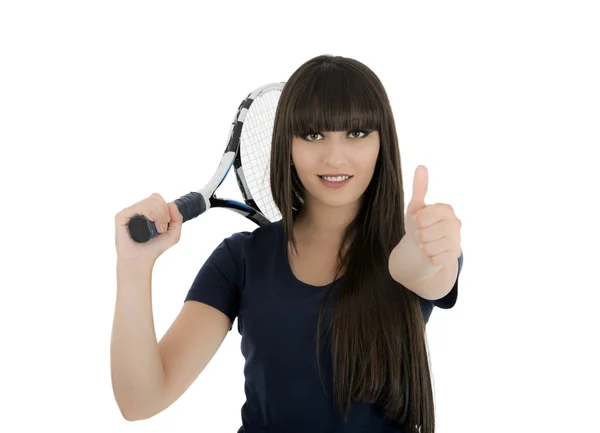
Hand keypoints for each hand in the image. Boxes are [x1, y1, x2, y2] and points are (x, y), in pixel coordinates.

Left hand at [390, 165, 461, 283]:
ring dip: (423, 247)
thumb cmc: (419, 225)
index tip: (419, 222)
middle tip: (422, 234)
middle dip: (418, 236)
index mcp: (446, 209)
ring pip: (428, 248)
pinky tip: (432, 254)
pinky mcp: (454, 256)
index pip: (422, 217)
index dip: (416, 222)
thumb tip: (421, 166)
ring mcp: (457, 240)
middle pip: (424, 233)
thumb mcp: (416, 207)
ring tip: (426, 244)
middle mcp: (455, 223)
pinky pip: (434, 259)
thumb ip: (419, 188)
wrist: (423, 248)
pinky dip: (429, 258)